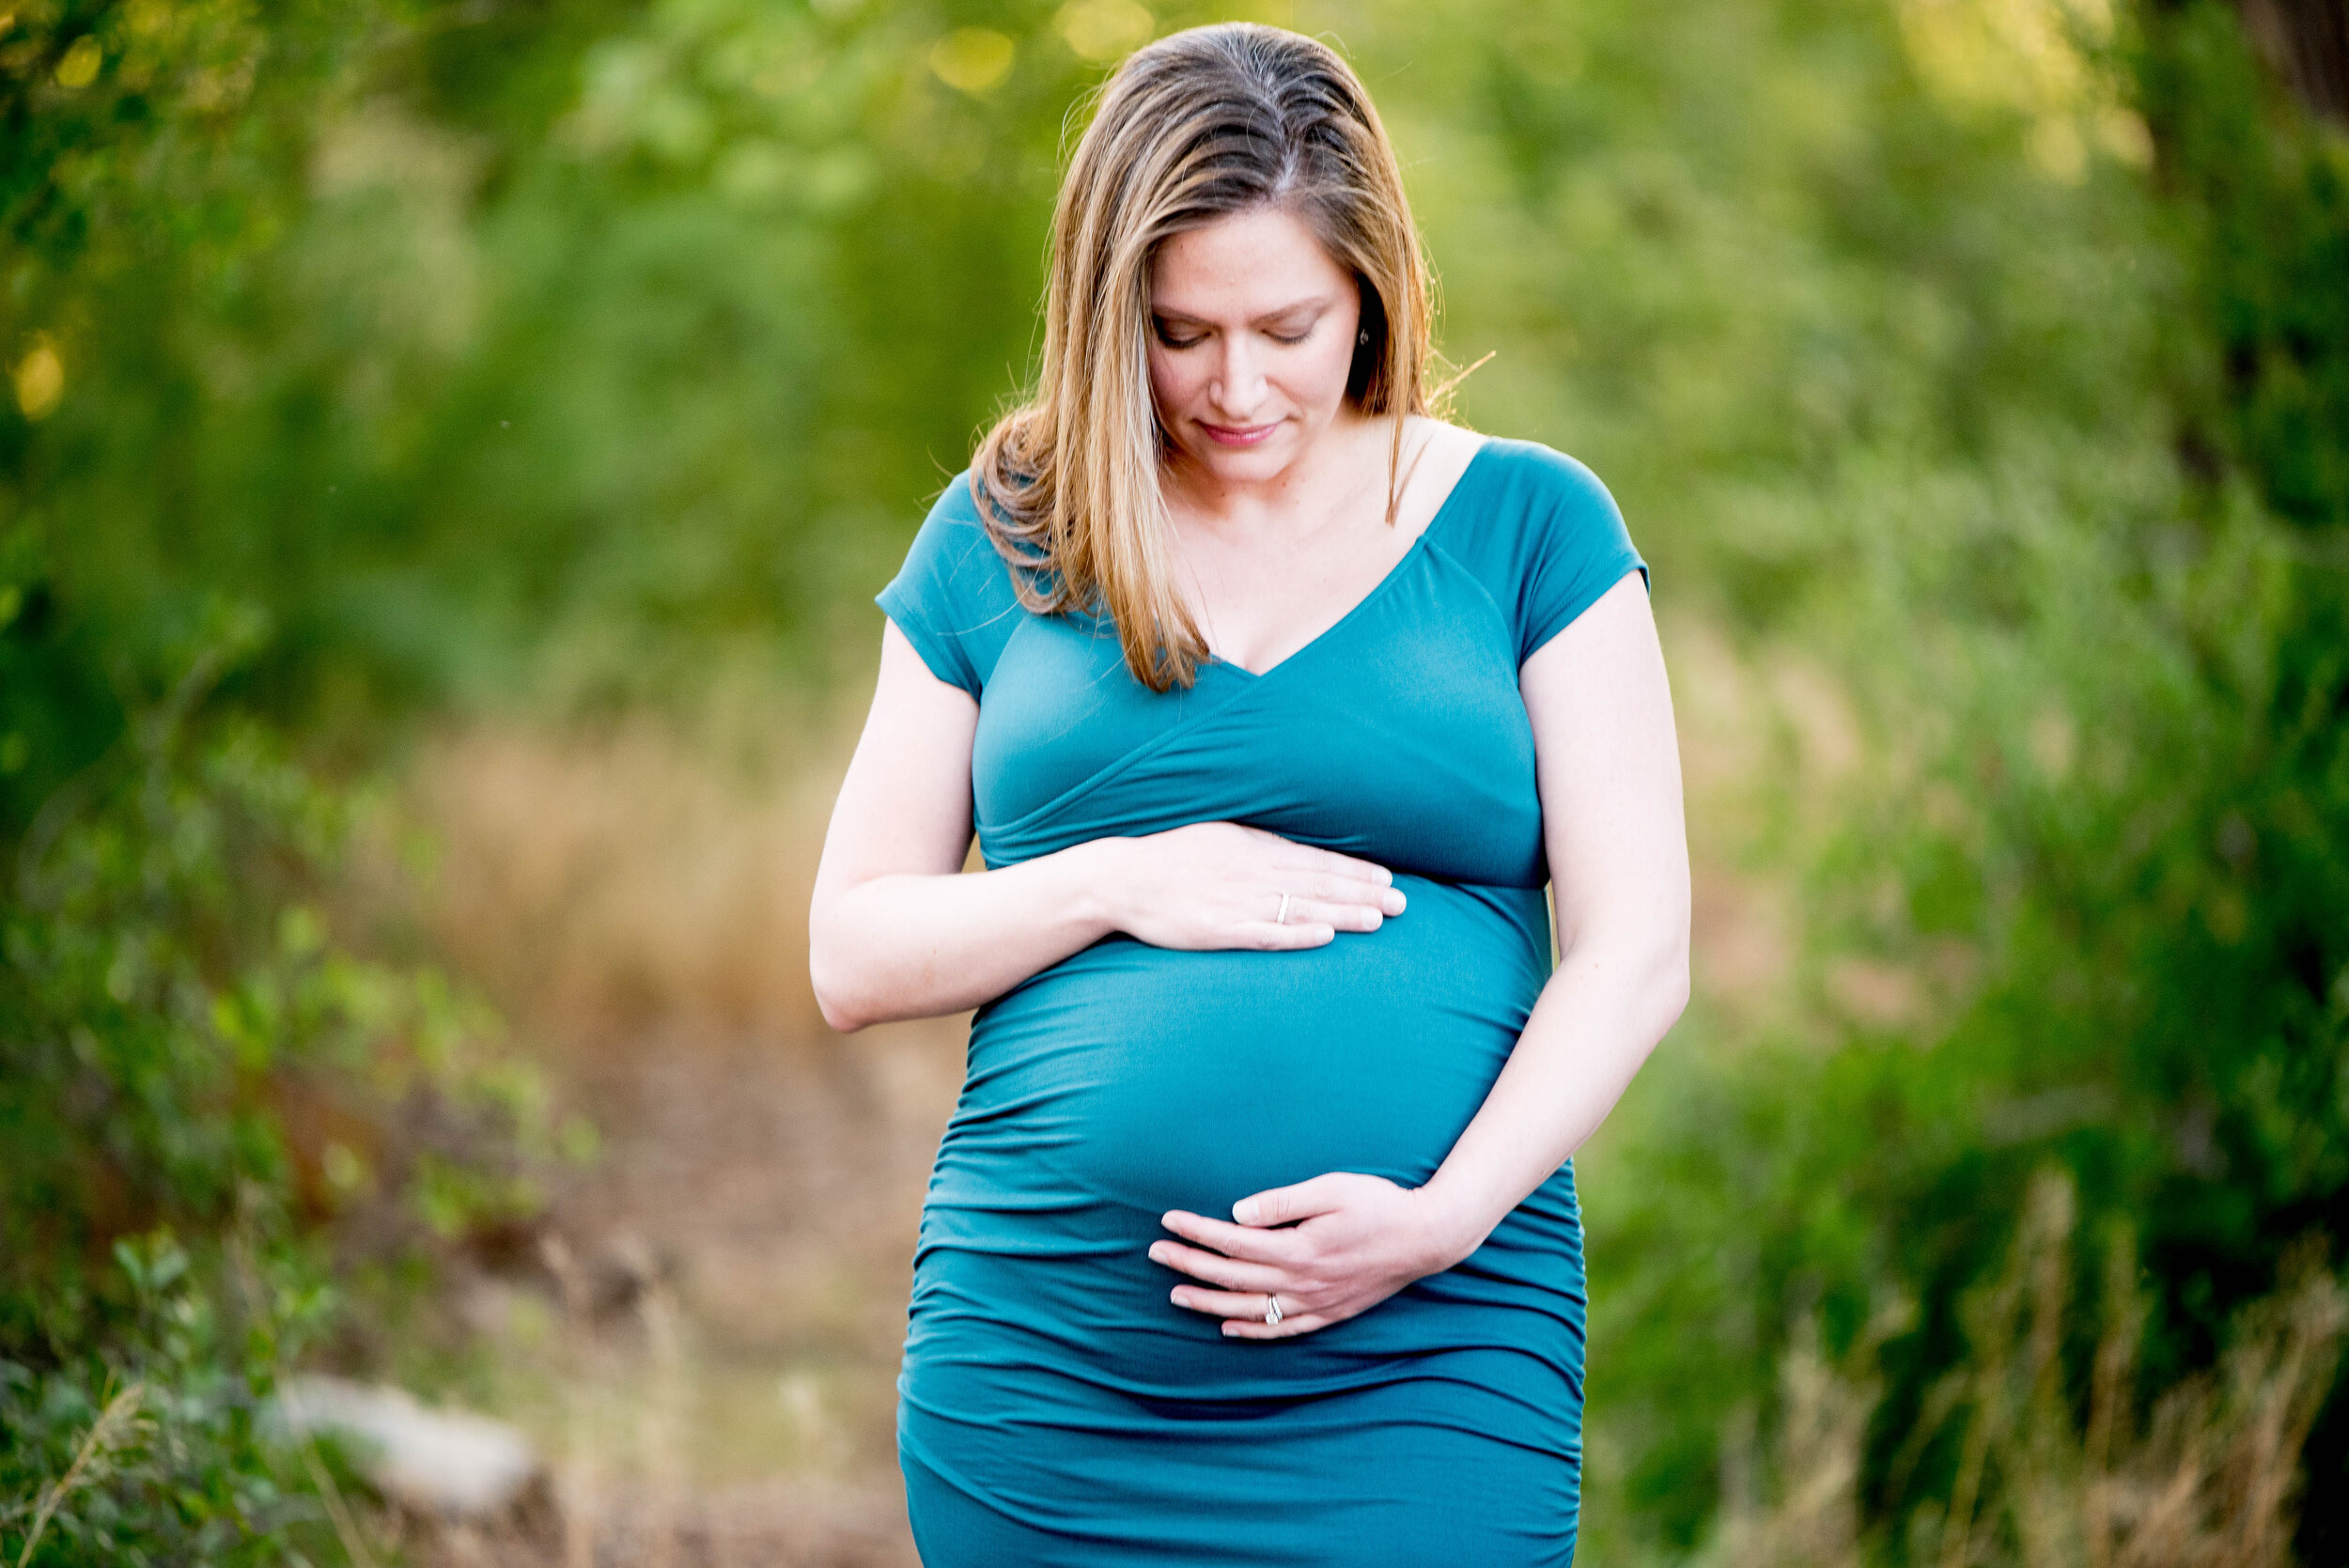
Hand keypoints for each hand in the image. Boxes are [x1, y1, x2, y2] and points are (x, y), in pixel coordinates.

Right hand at [1097, 822, 1404, 950]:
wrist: (1125, 879)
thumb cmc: (1173, 857)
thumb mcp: (1220, 837)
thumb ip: (1260, 846)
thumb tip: (1297, 851)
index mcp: (1255, 850)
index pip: (1316, 862)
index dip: (1354, 871)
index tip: (1387, 878)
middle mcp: (1253, 874)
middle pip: (1319, 885)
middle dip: (1363, 893)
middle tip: (1402, 903)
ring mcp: (1237, 902)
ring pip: (1301, 909)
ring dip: (1342, 914)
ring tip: (1378, 920)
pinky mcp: (1219, 930)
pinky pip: (1264, 934)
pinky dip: (1296, 935)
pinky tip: (1324, 936)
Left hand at [1148, 1172, 1479, 1338]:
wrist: (1427, 1238)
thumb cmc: (1380, 1204)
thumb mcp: (1332, 1189)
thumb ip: (1282, 1202)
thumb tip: (1237, 1214)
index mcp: (1298, 1248)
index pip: (1232, 1243)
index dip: (1196, 1232)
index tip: (1167, 1221)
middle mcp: (1302, 1282)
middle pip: (1232, 1277)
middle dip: (1189, 1266)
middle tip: (1155, 1254)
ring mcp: (1315, 1303)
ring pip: (1250, 1310)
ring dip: (1208, 1304)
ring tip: (1176, 1296)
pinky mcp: (1330, 1313)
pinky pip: (1282, 1330)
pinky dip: (1252, 1331)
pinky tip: (1228, 1328)